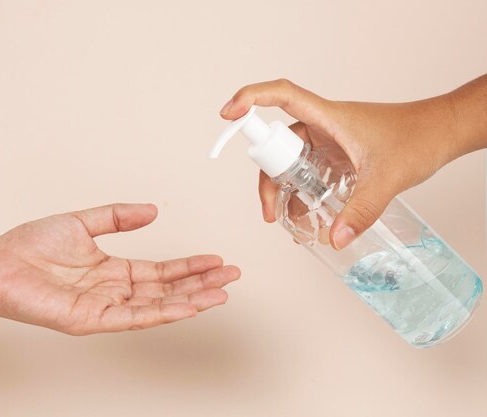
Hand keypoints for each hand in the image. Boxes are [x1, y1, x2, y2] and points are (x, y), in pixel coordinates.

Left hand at [0, 203, 239, 334]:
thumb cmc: (31, 246)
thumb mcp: (82, 222)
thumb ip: (118, 217)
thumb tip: (153, 210)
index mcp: (113, 271)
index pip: (161, 272)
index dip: (190, 266)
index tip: (216, 260)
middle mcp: (113, 292)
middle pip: (167, 290)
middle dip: (201, 284)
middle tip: (232, 277)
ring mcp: (104, 308)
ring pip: (156, 306)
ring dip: (191, 299)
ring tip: (221, 293)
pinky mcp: (90, 320)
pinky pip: (133, 318)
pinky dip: (163, 313)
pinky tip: (188, 306)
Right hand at [219, 76, 486, 248]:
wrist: (443, 133)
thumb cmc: (418, 138)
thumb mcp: (387, 178)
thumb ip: (360, 211)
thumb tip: (333, 240)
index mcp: (328, 118)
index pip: (280, 96)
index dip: (249, 99)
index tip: (227, 115)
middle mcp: (322, 127)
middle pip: (278, 146)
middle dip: (268, 181)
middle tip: (271, 213)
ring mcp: (328, 142)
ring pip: (292, 164)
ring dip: (286, 192)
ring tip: (290, 223)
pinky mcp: (337, 156)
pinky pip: (309, 173)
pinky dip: (305, 195)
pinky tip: (311, 220)